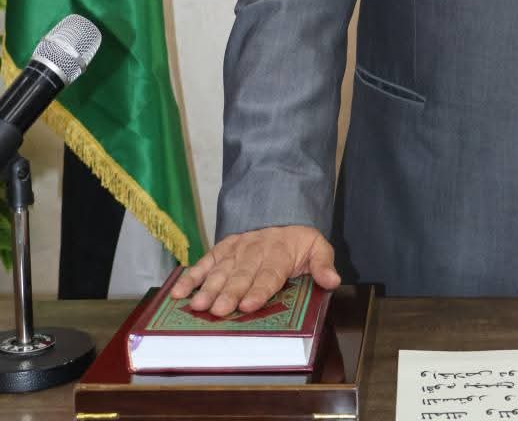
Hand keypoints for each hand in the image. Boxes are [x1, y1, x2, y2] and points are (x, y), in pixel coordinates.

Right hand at [170, 225, 340, 316]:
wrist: (282, 213)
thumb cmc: (299, 241)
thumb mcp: (318, 247)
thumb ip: (324, 263)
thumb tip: (333, 280)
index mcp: (279, 252)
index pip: (269, 274)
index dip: (259, 289)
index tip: (248, 305)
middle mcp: (255, 249)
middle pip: (242, 274)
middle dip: (229, 292)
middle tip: (218, 310)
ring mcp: (237, 248)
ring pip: (221, 269)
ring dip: (208, 286)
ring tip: (197, 304)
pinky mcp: (223, 248)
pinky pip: (206, 261)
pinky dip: (191, 275)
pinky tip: (179, 291)